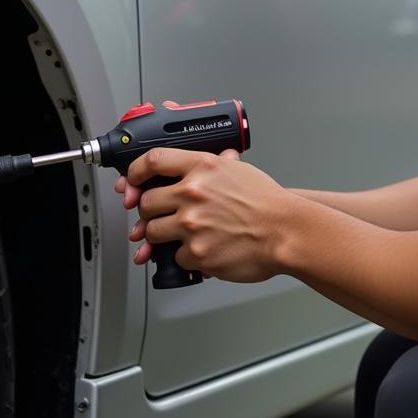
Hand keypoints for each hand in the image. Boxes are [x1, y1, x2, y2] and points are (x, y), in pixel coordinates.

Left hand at [118, 147, 287, 282]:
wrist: (285, 231)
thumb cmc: (267, 202)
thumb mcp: (239, 170)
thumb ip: (216, 165)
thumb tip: (206, 161)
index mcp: (202, 167)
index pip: (154, 160)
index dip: (135, 171)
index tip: (131, 180)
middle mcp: (192, 193)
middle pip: (146, 201)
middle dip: (148, 210)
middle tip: (159, 214)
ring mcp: (192, 225)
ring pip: (153, 232)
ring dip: (160, 235)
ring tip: (179, 234)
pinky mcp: (197, 253)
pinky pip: (175, 257)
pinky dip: (186, 256)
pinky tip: (202, 249)